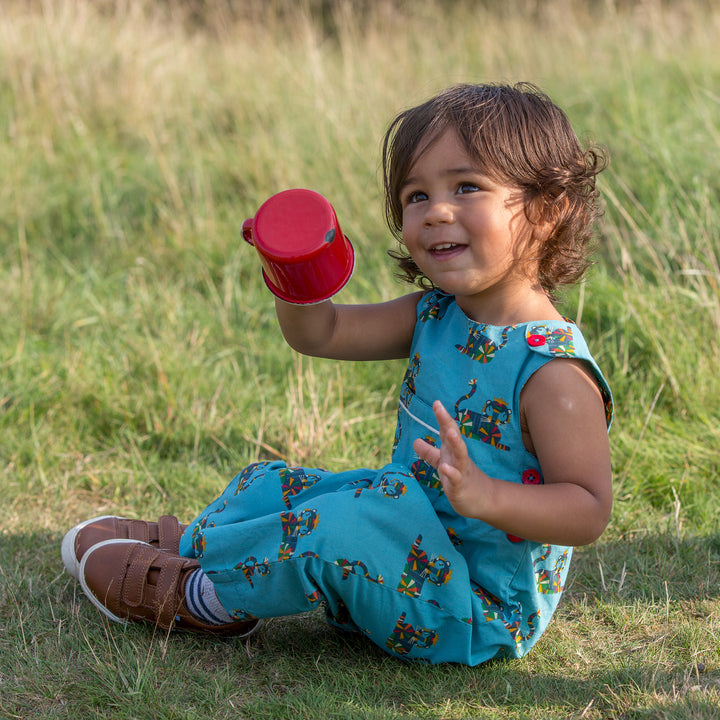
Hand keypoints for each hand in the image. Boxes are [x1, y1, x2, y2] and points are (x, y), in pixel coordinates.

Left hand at [413, 400, 489, 518]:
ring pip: (460, 454)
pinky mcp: (461, 486)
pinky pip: (456, 478)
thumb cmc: (461, 478)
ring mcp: (462, 470)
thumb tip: (415, 441)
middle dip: (447, 422)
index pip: (447, 430)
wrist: (484, 500)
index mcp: (452, 450)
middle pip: (453, 437)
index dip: (442, 417)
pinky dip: (450, 472)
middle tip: (439, 407)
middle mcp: (458, 457)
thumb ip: (429, 453)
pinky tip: (444, 467)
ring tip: (450, 431)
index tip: (436, 402)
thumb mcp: (443, 463)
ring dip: (455, 442)